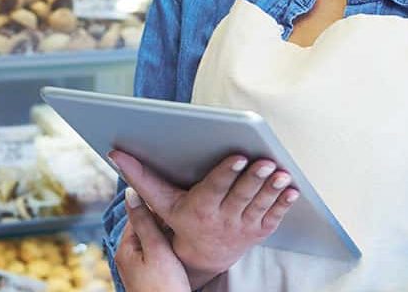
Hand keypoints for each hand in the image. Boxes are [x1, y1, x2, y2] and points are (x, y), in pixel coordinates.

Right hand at [109, 150, 298, 287]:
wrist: (202, 255)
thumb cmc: (181, 218)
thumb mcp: (160, 202)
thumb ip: (141, 176)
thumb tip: (114, 152)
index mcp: (200, 208)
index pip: (215, 189)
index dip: (227, 173)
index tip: (238, 156)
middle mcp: (223, 218)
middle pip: (240, 196)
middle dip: (254, 179)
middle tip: (266, 162)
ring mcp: (243, 225)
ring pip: (259, 205)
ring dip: (272, 190)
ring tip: (282, 173)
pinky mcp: (259, 229)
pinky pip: (274, 216)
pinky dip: (284, 204)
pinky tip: (293, 190)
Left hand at [117, 187, 191, 291]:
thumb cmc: (164, 288)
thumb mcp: (157, 251)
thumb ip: (145, 221)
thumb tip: (131, 192)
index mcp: (125, 248)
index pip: (138, 214)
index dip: (157, 205)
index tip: (177, 198)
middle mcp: (128, 256)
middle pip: (145, 225)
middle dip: (163, 219)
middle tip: (185, 212)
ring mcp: (139, 266)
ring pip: (153, 238)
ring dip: (168, 232)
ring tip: (186, 227)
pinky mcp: (150, 274)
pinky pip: (158, 251)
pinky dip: (169, 246)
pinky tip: (182, 246)